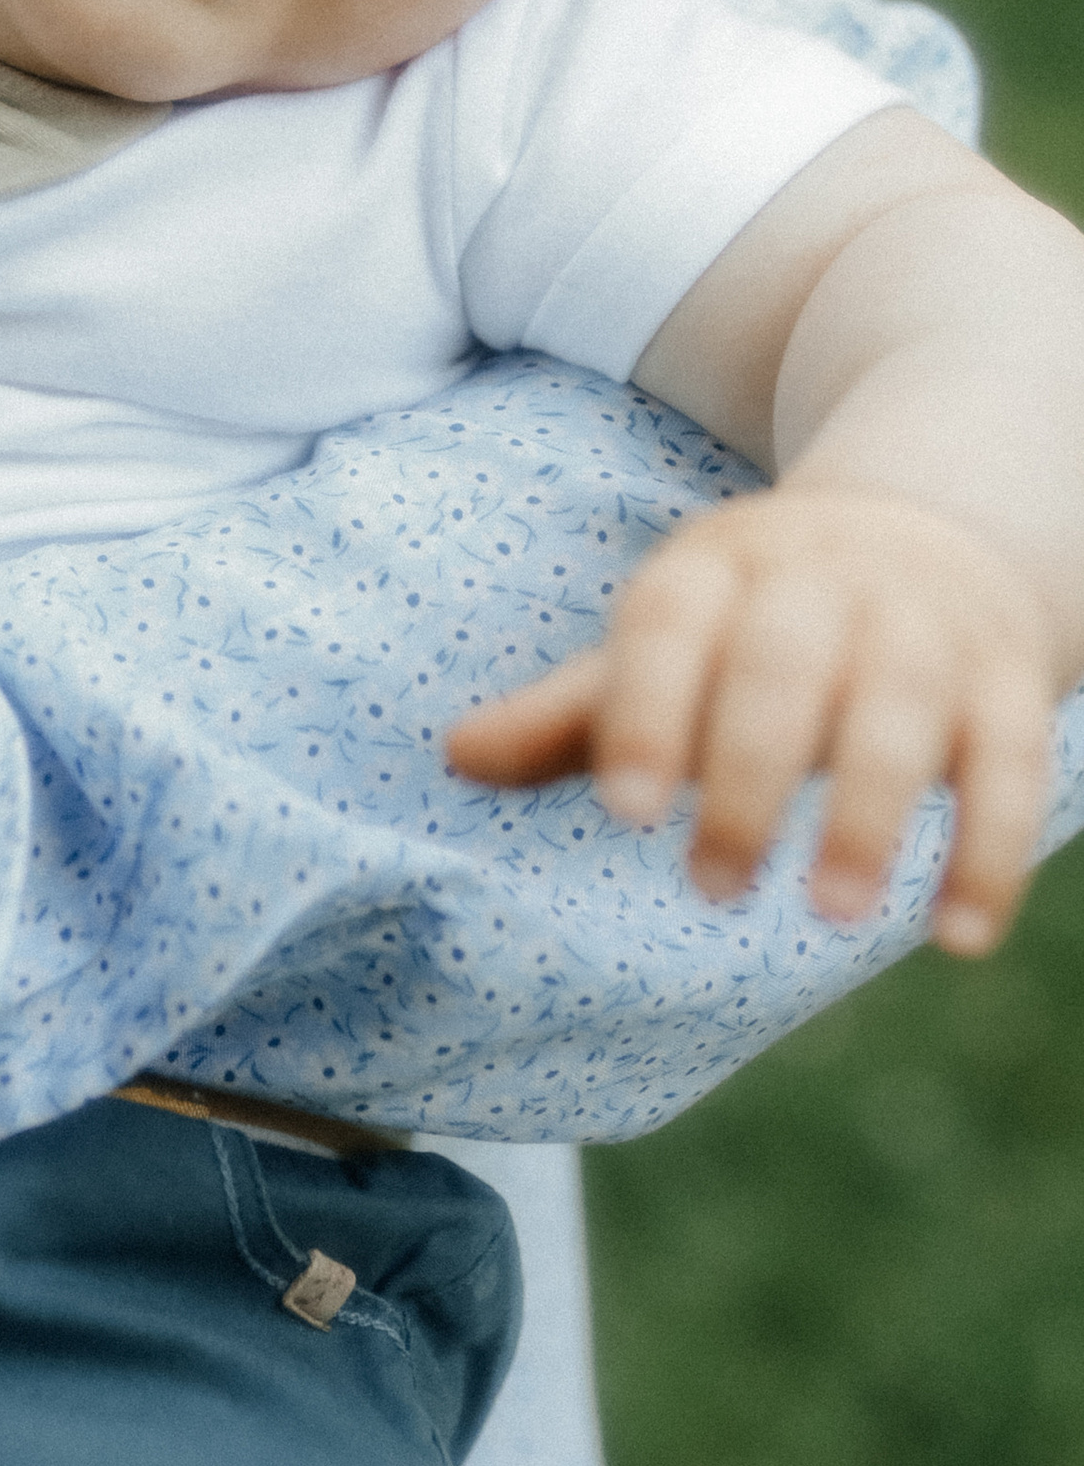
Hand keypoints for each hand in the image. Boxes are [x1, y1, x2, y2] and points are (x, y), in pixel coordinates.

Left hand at [445, 483, 1056, 954]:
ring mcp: (925, 626)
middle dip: (746, 775)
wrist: (936, 528)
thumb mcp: (672, 637)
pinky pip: (1013, 761)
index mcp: (718, 565)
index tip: (625, 812)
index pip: (669, 622)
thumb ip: (575, 711)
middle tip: (709, 888)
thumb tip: (451, 758)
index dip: (645, 709)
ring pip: (902, 708)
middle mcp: (823, 582)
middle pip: (781, 666)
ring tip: (832, 912)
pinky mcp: (1010, 679)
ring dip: (868, 810)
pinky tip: (955, 937)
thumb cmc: (762, 619)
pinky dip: (991, 847)